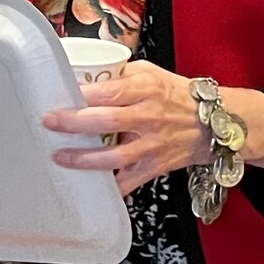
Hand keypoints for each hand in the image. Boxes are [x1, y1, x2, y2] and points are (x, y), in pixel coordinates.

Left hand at [45, 62, 263, 192]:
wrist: (213, 123)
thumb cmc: (176, 95)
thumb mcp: (150, 73)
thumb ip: (120, 74)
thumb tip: (83, 73)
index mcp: (146, 90)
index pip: (111, 91)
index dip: (83, 94)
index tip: (58, 94)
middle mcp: (149, 117)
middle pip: (106, 121)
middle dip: (74, 123)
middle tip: (49, 122)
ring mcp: (151, 146)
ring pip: (114, 157)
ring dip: (83, 159)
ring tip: (59, 156)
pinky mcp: (154, 167)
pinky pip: (128, 183)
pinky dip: (110, 189)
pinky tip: (88, 190)